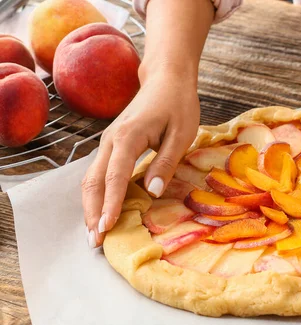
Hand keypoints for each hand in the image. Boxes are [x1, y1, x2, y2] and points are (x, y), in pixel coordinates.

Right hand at [82, 73, 199, 246]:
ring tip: (95, 234)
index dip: (110, 205)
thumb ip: (166, 163)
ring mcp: (108, 142)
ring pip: (91, 179)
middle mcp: (111, 140)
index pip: (114, 177)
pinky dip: (98, 195)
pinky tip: (103, 212)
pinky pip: (99, 174)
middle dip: (92, 212)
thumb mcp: (181, 134)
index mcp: (127, 137)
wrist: (165, 79)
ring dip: (91, 206)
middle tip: (95, 241)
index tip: (107, 229)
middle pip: (93, 181)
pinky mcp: (112, 145)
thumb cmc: (178, 104)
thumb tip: (152, 192)